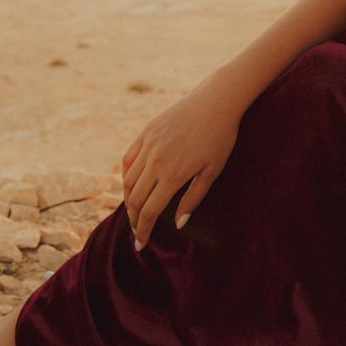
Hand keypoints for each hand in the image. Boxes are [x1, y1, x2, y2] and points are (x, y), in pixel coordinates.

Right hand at [121, 80, 241, 248]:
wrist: (216, 101)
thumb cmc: (220, 138)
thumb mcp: (212, 171)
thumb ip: (193, 199)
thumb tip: (177, 224)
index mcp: (173, 175)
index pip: (149, 211)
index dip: (143, 230)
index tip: (141, 244)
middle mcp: (155, 162)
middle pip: (135, 199)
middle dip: (134, 219)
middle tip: (137, 232)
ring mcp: (148, 145)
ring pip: (128, 180)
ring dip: (128, 200)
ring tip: (135, 211)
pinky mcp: (146, 132)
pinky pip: (128, 159)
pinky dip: (126, 175)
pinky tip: (131, 185)